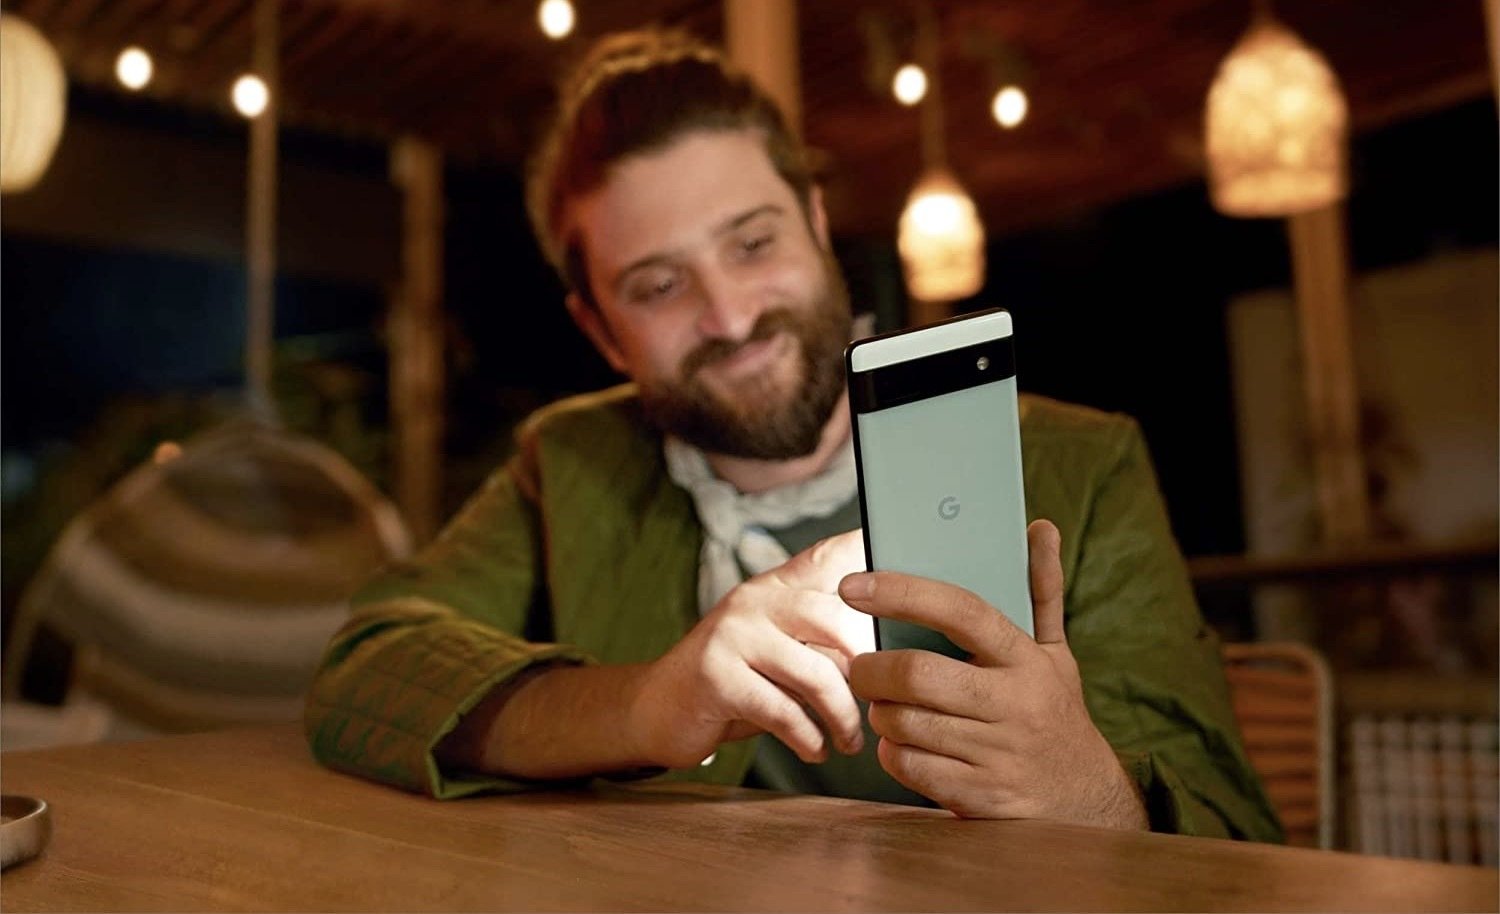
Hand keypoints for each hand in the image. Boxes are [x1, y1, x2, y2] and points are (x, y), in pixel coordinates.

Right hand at [631, 529, 874, 768]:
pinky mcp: (715, 675)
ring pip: (815, 672)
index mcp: (776, 587)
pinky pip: (781, 710)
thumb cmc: (737, 684)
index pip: (828, 556)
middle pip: (836, 618)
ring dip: (842, 716)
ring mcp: (732, 634)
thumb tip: (889, 658)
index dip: (868, 549)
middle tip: (879, 703)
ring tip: (849, 741)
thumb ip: (824, 644)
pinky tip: (815, 749)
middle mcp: (755, 599)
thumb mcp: (781, 652)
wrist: (659, 709)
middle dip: (867, 668)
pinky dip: (807, 737)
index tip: (904, 551)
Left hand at [839, 520, 1146, 828]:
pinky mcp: (979, 795)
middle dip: (872, 669)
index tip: (853, 585)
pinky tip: (905, 743)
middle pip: (917, 674)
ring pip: (903, 722)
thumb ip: (1041, 590)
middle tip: (862, 668)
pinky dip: (893, 752)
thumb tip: (1039, 528)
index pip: (961, 611)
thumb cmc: (1053, 711)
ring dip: (880, 712)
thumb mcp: (1055, 653)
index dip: (902, 593)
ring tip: (888, 706)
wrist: (1084, 799)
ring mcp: (997, 754)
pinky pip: (907, 766)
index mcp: (1027, 659)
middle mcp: (1014, 704)